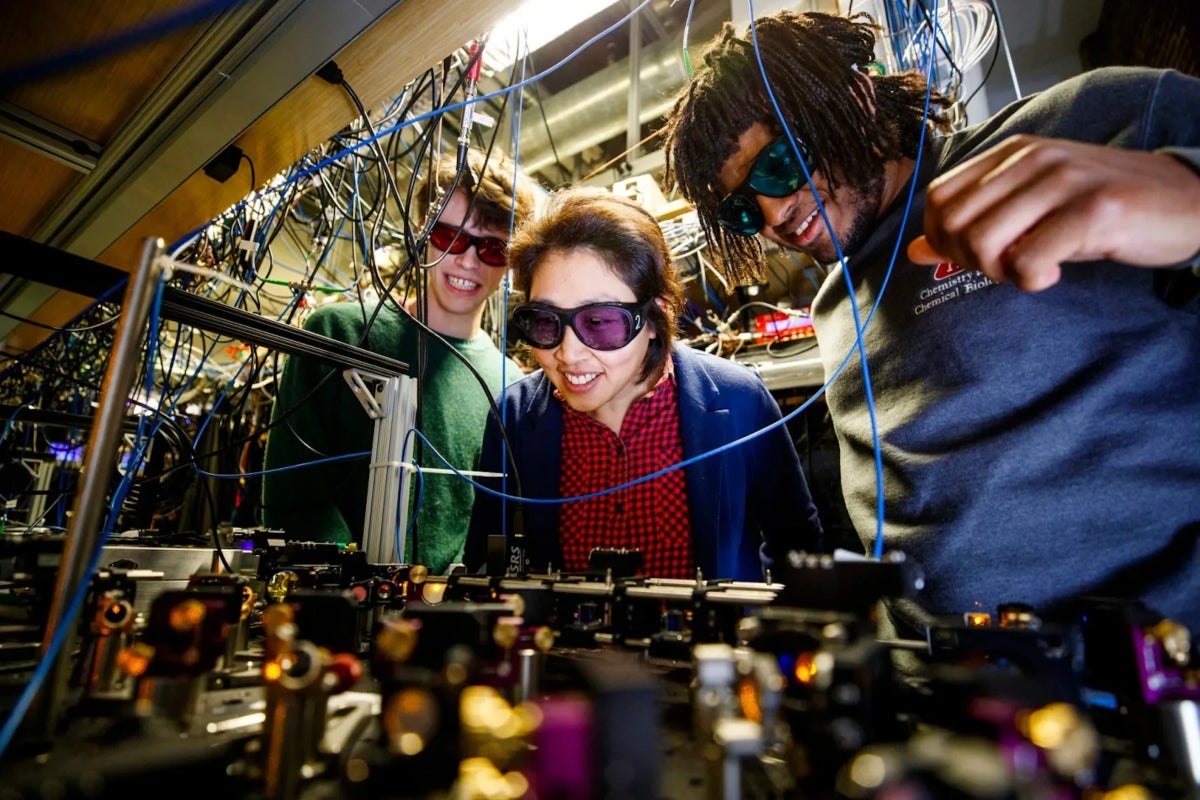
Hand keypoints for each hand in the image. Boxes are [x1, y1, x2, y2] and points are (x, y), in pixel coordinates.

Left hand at [907, 134, 1199, 290]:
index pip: (937, 198)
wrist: (1184, 203)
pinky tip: (1053, 276)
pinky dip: (1031, 280)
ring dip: (997, 272)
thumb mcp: (1032, 210)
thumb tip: (915, 251)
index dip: (942, 239)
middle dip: (966, 260)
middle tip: (1004, 268)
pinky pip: (1029, 259)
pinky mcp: (1093, 210)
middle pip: (953, 223)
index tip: (974, 256)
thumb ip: (976, 222)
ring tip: (1028, 271)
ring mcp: (1063, 180)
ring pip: (983, 240)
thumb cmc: (1102, 211)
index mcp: (1012, 153)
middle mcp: (1032, 158)